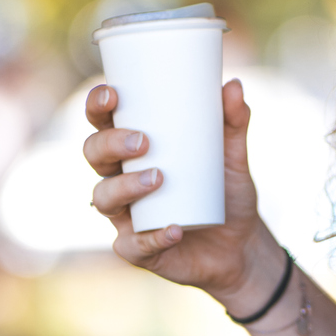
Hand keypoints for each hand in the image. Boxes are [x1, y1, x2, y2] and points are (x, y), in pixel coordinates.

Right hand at [82, 78, 277, 306]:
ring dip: (125, 186)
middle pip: (94, 155)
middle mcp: (120, 179)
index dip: (97, 107)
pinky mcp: (138, 249)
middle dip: (110, 144)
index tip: (112, 94)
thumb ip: (234, 122)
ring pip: (104, 198)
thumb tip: (233, 85)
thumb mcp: (233, 155)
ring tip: (158, 178)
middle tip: (143, 142)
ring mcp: (125, 216)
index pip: (103, 123)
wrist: (241, 245)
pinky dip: (153, 237)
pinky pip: (133, 245)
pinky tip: (174, 229)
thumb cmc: (226, 191)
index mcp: (133, 150)